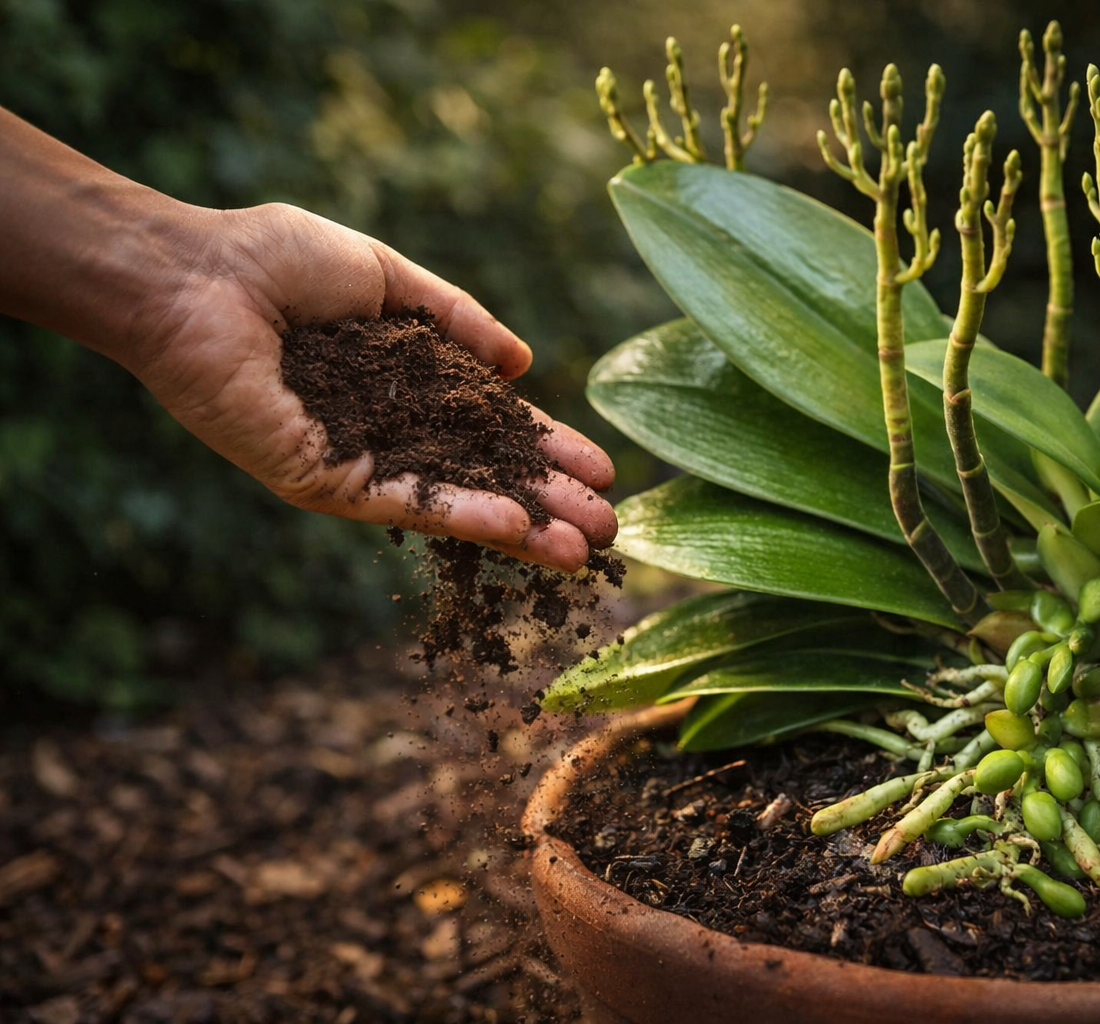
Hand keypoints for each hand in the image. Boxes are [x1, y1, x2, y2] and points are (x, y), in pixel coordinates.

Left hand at [123, 202, 616, 571]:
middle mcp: (385, 430)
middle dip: (548, 502)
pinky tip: (519, 528)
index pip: (489, 426)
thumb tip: (522, 363)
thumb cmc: (276, 260)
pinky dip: (463, 517)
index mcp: (403, 383)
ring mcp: (356, 461)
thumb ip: (458, 319)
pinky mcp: (322, 480)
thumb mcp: (388, 279)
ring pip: (454, 503)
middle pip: (483, 476)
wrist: (193, 276)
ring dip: (522, 528)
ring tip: (586, 551)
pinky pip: (404, 504)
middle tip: (610, 528)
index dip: (545, 447)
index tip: (601, 468)